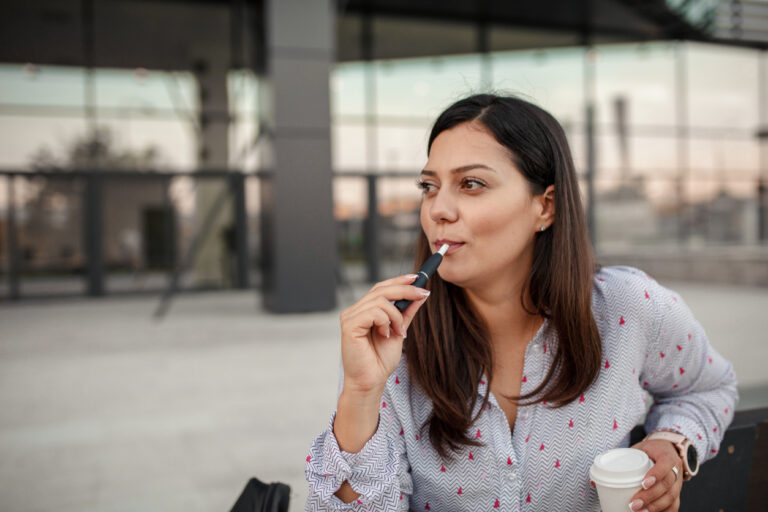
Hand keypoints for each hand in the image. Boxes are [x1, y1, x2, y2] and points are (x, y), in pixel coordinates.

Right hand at [339, 274, 430, 396]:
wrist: (371, 382)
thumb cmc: (380, 360)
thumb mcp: (400, 331)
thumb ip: (407, 312)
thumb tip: (421, 294)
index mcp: (364, 311)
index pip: (380, 288)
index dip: (399, 280)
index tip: (417, 278)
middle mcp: (355, 311)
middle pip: (381, 289)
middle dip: (405, 290)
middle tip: (422, 294)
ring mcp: (350, 317)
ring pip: (380, 301)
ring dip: (397, 315)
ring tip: (399, 332)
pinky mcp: (349, 325)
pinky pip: (373, 312)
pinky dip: (386, 322)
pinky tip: (386, 335)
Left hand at [627, 438, 683, 511]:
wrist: (667, 450)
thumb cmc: (649, 450)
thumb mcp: (638, 448)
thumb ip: (622, 459)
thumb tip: (597, 479)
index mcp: (667, 456)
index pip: (665, 464)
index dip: (656, 475)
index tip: (643, 483)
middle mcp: (676, 470)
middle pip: (667, 485)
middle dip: (650, 496)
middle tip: (634, 504)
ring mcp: (678, 483)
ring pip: (671, 498)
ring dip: (655, 507)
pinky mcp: (677, 493)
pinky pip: (674, 505)